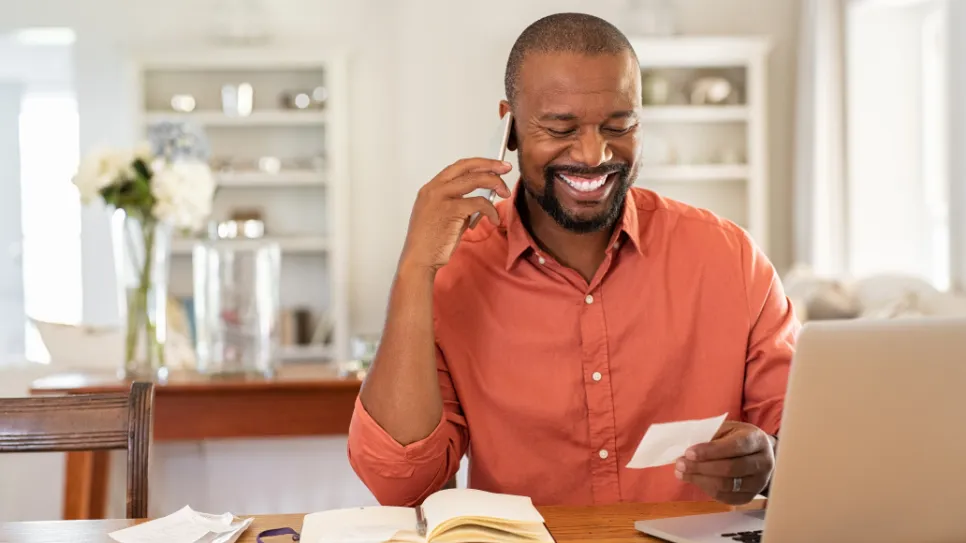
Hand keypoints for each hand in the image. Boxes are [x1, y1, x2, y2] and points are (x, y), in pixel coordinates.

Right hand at [399, 158, 511, 272]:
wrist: (419, 259)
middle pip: (466, 167)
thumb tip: (481, 200)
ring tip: (505, 192)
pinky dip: (491, 209)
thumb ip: (459, 205)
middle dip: (490, 164)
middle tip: (506, 168)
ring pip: (474, 180)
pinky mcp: (451, 210)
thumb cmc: (431, 242)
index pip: (458, 167)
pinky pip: (479, 202)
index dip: (478, 164)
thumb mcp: (443, 216)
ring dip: (495, 183)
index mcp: (431, 188)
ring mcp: (441, 197)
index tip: (494, 166)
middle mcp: (434, 188)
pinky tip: (494, 219)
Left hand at [674, 422, 775, 504]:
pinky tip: (695, 480)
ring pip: (727, 485)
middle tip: (680, 464)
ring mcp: (759, 482)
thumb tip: (686, 450)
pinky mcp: (750, 496)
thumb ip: (711, 437)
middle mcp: (763, 462)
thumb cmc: (737, 438)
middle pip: (730, 468)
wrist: (759, 454)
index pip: (734, 447)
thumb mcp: (727, 429)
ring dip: (700, 480)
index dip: (710, 451)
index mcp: (757, 440)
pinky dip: (707, 489)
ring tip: (682, 473)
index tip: (688, 453)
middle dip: (701, 467)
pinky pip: (726, 497)